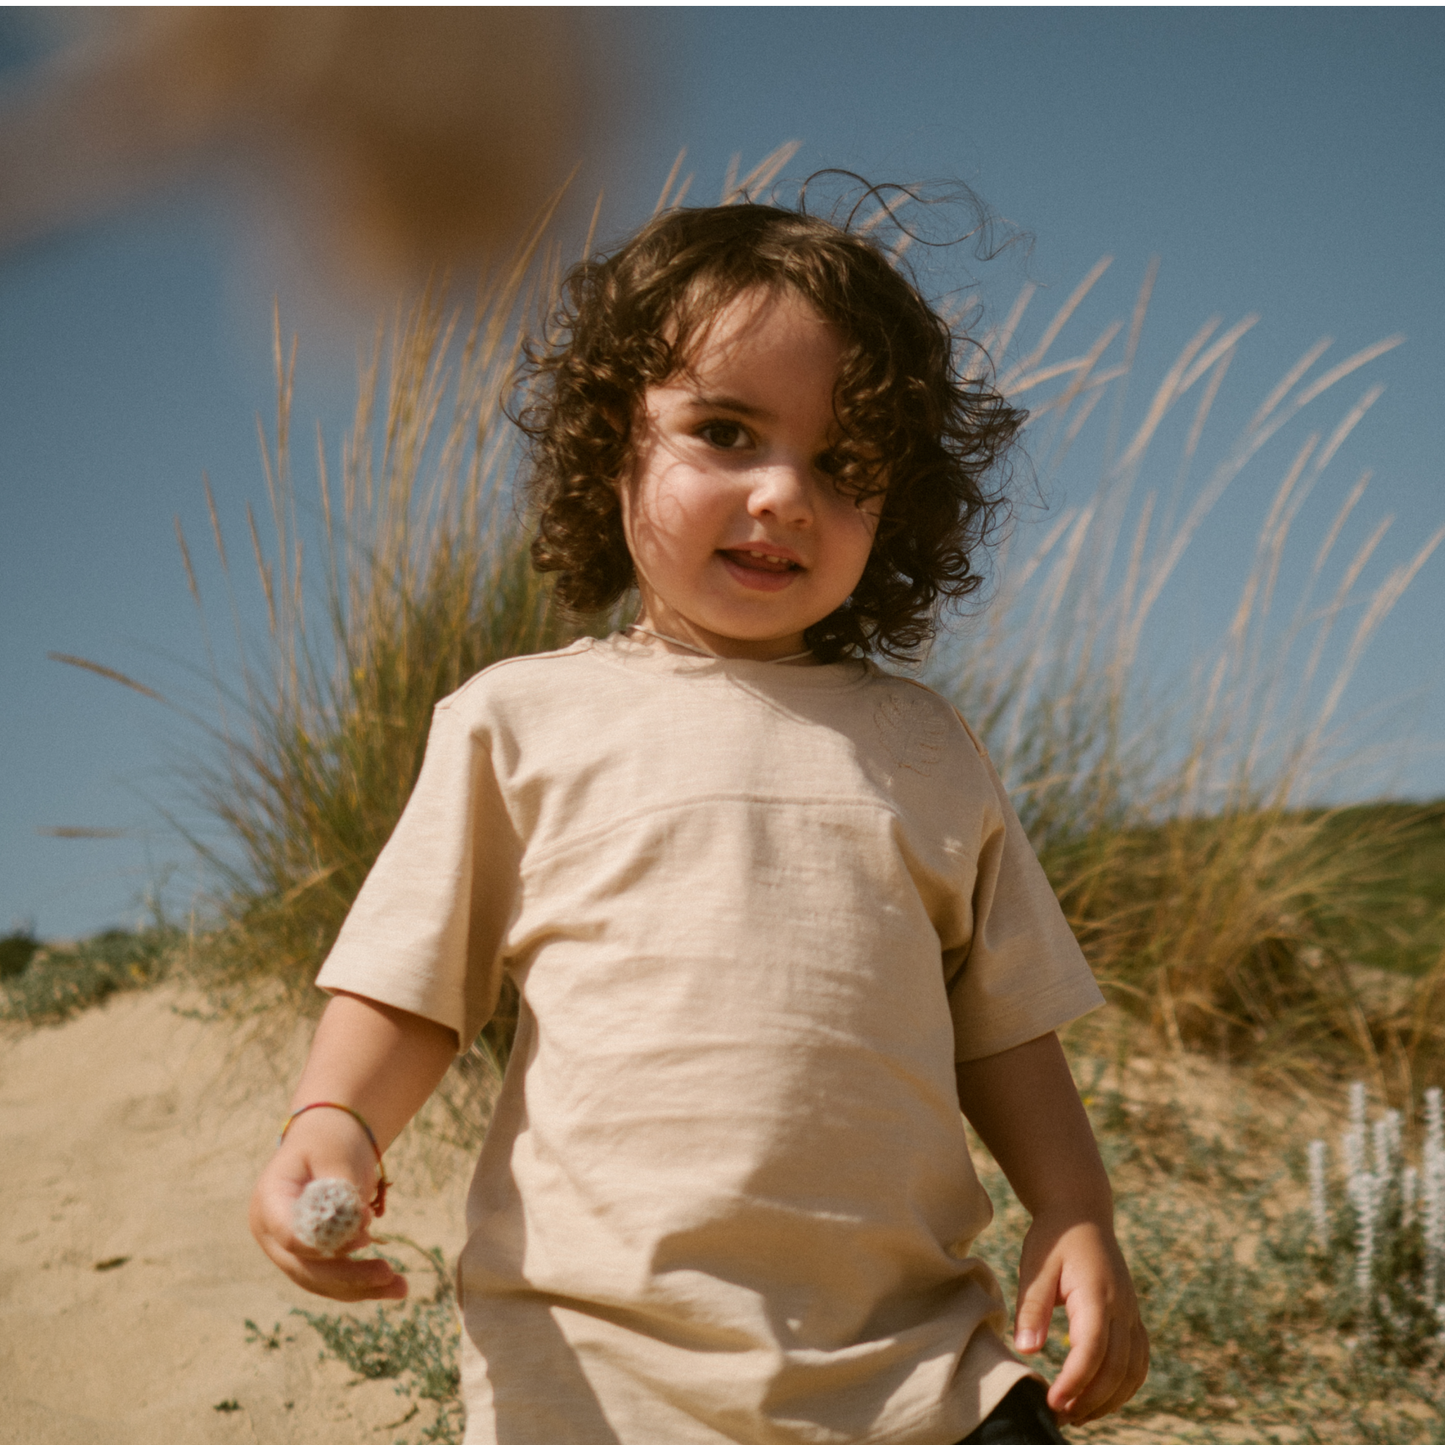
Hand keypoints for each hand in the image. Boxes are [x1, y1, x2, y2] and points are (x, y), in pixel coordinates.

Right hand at [249, 1108, 408, 1301]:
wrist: (328, 1137)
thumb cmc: (330, 1140)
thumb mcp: (335, 1153)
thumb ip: (340, 1189)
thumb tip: (354, 1228)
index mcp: (269, 1202)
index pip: (291, 1236)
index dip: (326, 1244)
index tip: (366, 1237)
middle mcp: (272, 1233)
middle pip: (306, 1267)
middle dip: (349, 1275)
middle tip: (389, 1272)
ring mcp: (288, 1249)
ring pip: (322, 1280)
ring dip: (361, 1287)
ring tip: (402, 1287)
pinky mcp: (310, 1257)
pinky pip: (334, 1278)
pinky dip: (362, 1283)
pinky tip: (394, 1287)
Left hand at [1012, 1212, 1147, 1424]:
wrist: (1081, 1213)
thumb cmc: (1053, 1239)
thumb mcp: (1035, 1267)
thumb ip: (1032, 1308)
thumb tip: (1027, 1350)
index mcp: (1096, 1294)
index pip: (1092, 1351)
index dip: (1075, 1382)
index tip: (1052, 1402)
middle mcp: (1122, 1308)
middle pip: (1116, 1369)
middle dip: (1089, 1400)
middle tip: (1058, 1416)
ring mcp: (1132, 1314)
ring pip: (1132, 1371)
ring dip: (1108, 1399)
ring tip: (1076, 1414)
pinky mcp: (1132, 1318)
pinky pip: (1138, 1361)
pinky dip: (1123, 1386)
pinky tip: (1100, 1397)